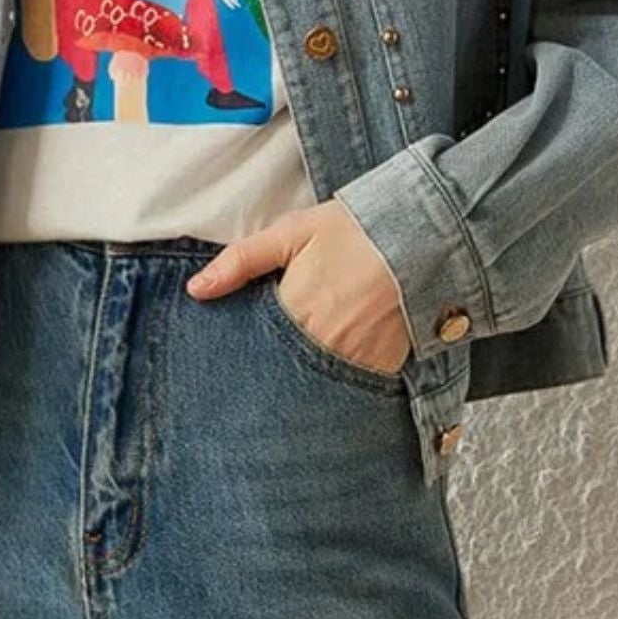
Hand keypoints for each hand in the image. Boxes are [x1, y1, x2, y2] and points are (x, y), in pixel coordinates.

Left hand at [186, 197, 412, 373]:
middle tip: (259, 378)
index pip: (253, 349)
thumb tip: (197, 289)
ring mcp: (354, 362)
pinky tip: (330, 373)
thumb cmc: (352, 230)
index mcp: (293, 311)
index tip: (230, 359)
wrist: (420, 236)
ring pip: (314, 385)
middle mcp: (321, 344)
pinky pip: (350, 387)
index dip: (242, 353)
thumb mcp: (291, 233)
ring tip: (294, 374)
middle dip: (269, 376)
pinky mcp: (382, 369)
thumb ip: (241, 261)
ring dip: (303, 381)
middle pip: (280, 374)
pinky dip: (338, 383)